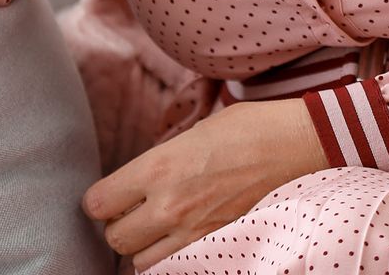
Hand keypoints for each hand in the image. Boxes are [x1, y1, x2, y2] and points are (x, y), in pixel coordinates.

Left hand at [80, 97, 327, 270]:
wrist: (290, 144)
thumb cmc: (243, 128)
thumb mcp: (187, 136)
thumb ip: (157, 163)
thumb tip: (137, 182)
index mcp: (156, 167)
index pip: (98, 203)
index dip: (98, 200)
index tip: (108, 195)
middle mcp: (168, 203)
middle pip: (114, 238)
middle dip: (116, 225)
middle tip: (130, 211)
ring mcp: (192, 229)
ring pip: (139, 260)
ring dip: (141, 245)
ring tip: (154, 227)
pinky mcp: (215, 243)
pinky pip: (173, 264)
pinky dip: (166, 257)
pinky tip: (175, 238)